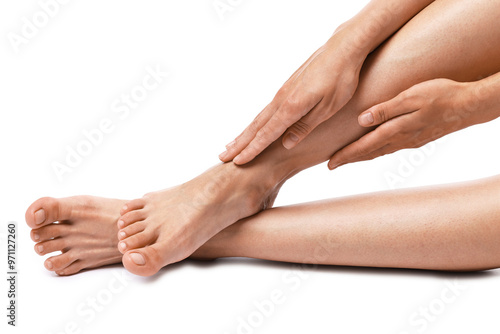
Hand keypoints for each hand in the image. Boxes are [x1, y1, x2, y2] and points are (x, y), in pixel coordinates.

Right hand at [219, 34, 365, 164]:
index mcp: (292, 107)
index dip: (252, 149)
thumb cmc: (342, 78)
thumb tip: (285, 143)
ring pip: (260, 117)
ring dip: (244, 133)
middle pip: (256, 126)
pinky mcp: (288, 87)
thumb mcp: (329, 107)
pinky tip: (255, 127)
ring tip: (231, 145)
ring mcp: (284, 92)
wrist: (343, 47)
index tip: (238, 161)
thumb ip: (306, 126)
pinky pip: (268, 109)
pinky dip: (257, 122)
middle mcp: (282, 99)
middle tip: (222, 157)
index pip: (267, 134)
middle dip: (239, 143)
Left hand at [328, 78, 485, 169]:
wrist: (471, 105)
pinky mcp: (419, 138)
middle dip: (349, 159)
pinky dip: (377, 151)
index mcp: (396, 130)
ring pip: (380, 152)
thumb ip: (386, 109)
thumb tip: (362, 120)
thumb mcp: (411, 96)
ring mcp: (411, 141)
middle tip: (332, 165)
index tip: (330, 164)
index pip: (364, 146)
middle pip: (369, 153)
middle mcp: (401, 140)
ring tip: (348, 158)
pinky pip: (391, 148)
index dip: (346, 155)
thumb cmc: (441, 95)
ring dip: (362, 156)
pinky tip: (375, 149)